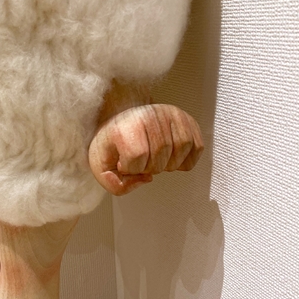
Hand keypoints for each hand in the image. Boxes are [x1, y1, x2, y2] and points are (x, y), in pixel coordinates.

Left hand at [88, 104, 203, 195]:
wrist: (122, 119)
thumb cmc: (114, 143)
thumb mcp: (102, 166)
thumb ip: (114, 184)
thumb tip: (145, 179)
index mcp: (126, 125)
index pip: (138, 156)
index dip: (131, 169)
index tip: (125, 163)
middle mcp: (150, 115)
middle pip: (161, 156)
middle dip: (151, 168)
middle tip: (142, 163)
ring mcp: (170, 114)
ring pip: (182, 149)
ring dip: (170, 165)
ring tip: (157, 160)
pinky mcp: (186, 119)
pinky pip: (197, 147)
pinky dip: (187, 160)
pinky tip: (172, 158)